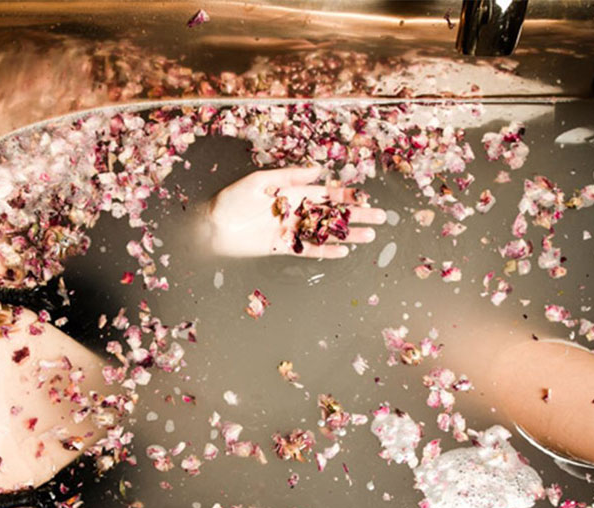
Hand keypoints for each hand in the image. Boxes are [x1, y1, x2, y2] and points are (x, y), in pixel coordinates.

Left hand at [207, 166, 387, 258]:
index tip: (366, 197)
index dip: (346, 196)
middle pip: (332, 213)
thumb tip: (316, 170)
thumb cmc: (232, 200)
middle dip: (356, 215)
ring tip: (370, 236)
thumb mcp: (259, 182)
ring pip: (326, 232)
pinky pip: (309, 249)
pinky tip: (344, 252)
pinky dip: (326, 250)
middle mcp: (296, 210)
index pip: (326, 193)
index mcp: (292, 191)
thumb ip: (288, 177)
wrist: (213, 227)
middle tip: (380, 217)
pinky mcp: (283, 246)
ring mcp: (291, 229)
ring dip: (348, 234)